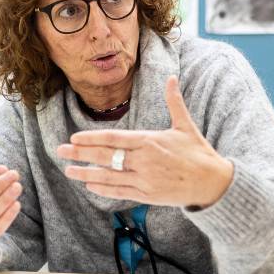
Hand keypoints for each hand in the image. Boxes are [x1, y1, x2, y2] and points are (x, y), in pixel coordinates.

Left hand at [57, 76, 233, 207]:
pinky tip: (89, 185)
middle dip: (80, 154)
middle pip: (106, 156)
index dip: (91, 139)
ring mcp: (144, 179)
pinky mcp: (147, 195)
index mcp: (150, 141)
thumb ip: (174, 101)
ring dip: (86, 173)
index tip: (73, 138)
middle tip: (60, 151)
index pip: (114, 138)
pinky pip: (120, 192)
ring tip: (69, 171)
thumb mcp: (185, 125)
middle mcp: (144, 160)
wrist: (213, 183)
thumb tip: (172, 77)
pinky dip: (103, 189)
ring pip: (108, 176)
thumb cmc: (198, 153)